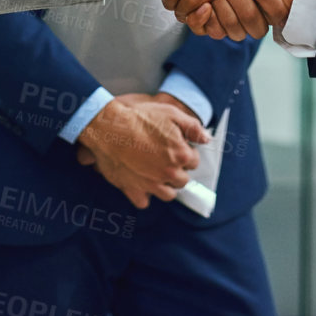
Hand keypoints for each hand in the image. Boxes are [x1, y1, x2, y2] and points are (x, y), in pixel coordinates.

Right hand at [74, 93, 209, 209]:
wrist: (109, 127)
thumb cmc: (139, 118)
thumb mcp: (170, 113)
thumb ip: (192, 127)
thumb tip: (206, 139)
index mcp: (180, 154)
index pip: (193, 161)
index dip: (185, 153)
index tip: (176, 148)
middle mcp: (169, 173)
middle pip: (182, 180)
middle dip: (177, 170)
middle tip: (165, 159)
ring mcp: (151, 184)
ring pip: (168, 194)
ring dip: (165, 185)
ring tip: (156, 174)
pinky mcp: (133, 190)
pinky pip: (144, 202)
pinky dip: (144, 196)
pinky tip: (141, 184)